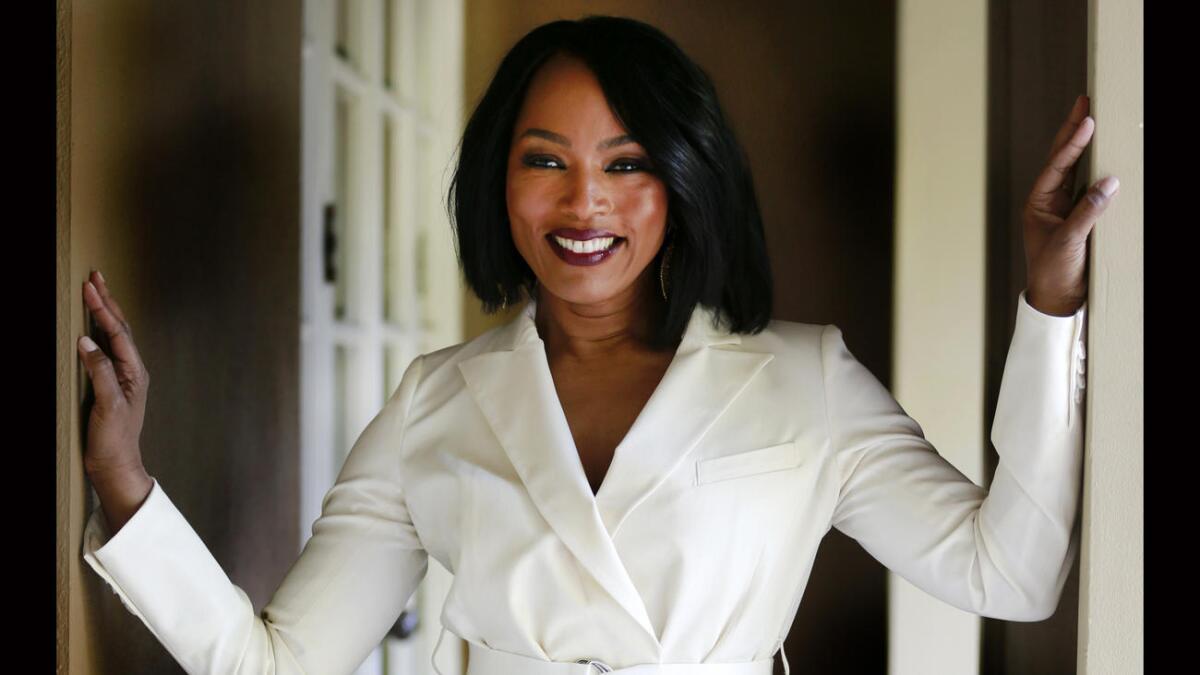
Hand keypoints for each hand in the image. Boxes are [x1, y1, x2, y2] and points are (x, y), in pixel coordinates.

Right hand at [78, 270, 149, 480]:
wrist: (115, 465)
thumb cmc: (114, 439)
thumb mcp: (107, 404)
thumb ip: (100, 372)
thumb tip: (87, 342)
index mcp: (135, 372)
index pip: (118, 332)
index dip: (103, 308)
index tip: (90, 287)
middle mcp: (131, 370)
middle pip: (119, 328)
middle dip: (107, 301)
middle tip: (95, 277)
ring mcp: (122, 377)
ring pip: (113, 337)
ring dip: (104, 313)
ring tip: (95, 292)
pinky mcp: (110, 384)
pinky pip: (105, 350)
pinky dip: (98, 332)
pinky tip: (91, 326)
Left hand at [1022, 94, 1119, 315]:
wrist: (1057, 299)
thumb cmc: (1054, 273)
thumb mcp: (1069, 242)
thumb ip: (1088, 212)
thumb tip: (1110, 182)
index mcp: (1038, 204)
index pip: (1056, 166)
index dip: (1072, 143)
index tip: (1087, 119)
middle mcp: (1048, 201)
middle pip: (1061, 159)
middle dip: (1072, 130)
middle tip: (1084, 100)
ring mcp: (1063, 207)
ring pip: (1075, 168)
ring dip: (1083, 144)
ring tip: (1092, 116)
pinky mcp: (1078, 215)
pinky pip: (1088, 185)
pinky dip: (1096, 167)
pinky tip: (1104, 151)